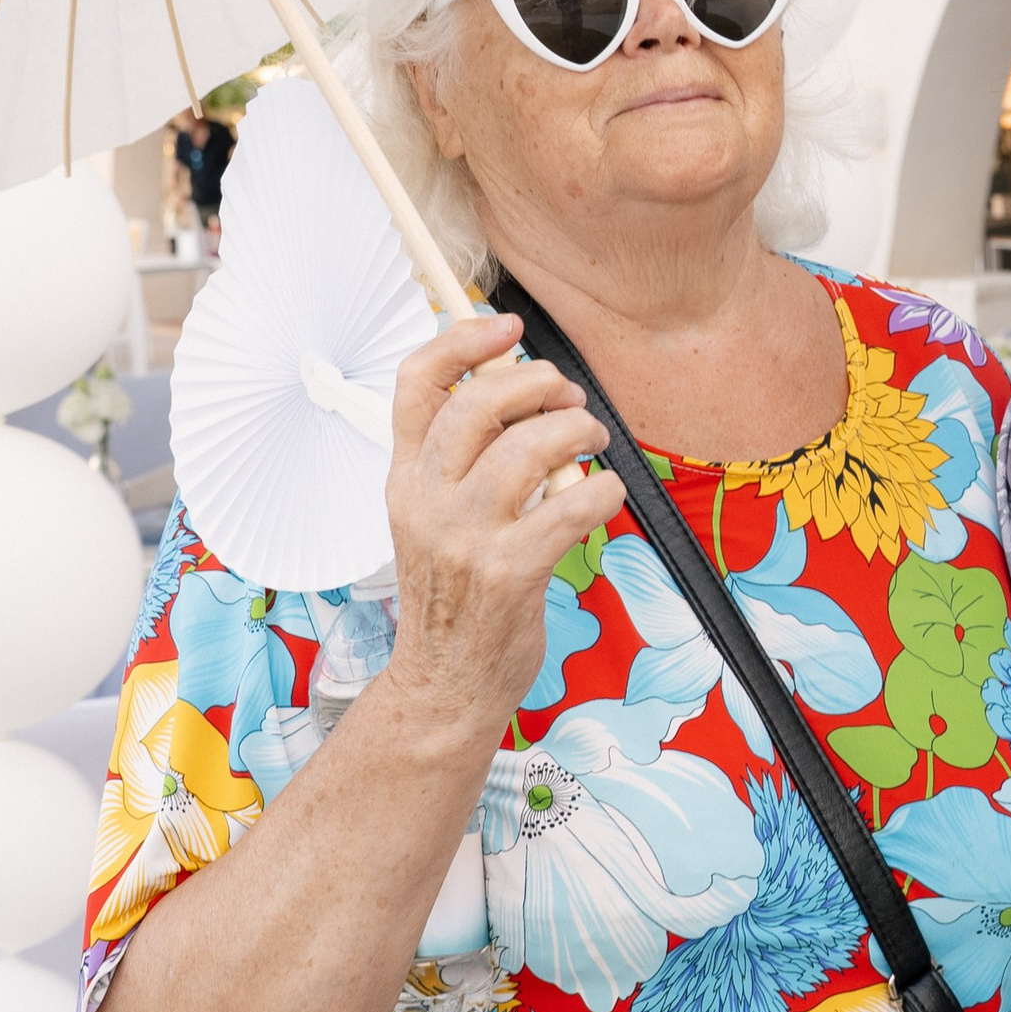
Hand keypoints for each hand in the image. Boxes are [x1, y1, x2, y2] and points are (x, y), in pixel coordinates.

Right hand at [382, 315, 625, 732]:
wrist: (444, 685)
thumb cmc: (455, 597)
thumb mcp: (434, 520)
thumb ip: (464, 461)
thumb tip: (526, 395)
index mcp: (405, 479)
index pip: (415, 384)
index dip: (462, 341)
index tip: (508, 326)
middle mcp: (426, 500)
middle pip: (477, 404)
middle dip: (537, 383)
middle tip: (570, 397)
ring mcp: (464, 537)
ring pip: (528, 448)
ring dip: (577, 432)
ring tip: (595, 443)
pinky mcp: (507, 572)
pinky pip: (569, 507)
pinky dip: (601, 490)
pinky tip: (605, 493)